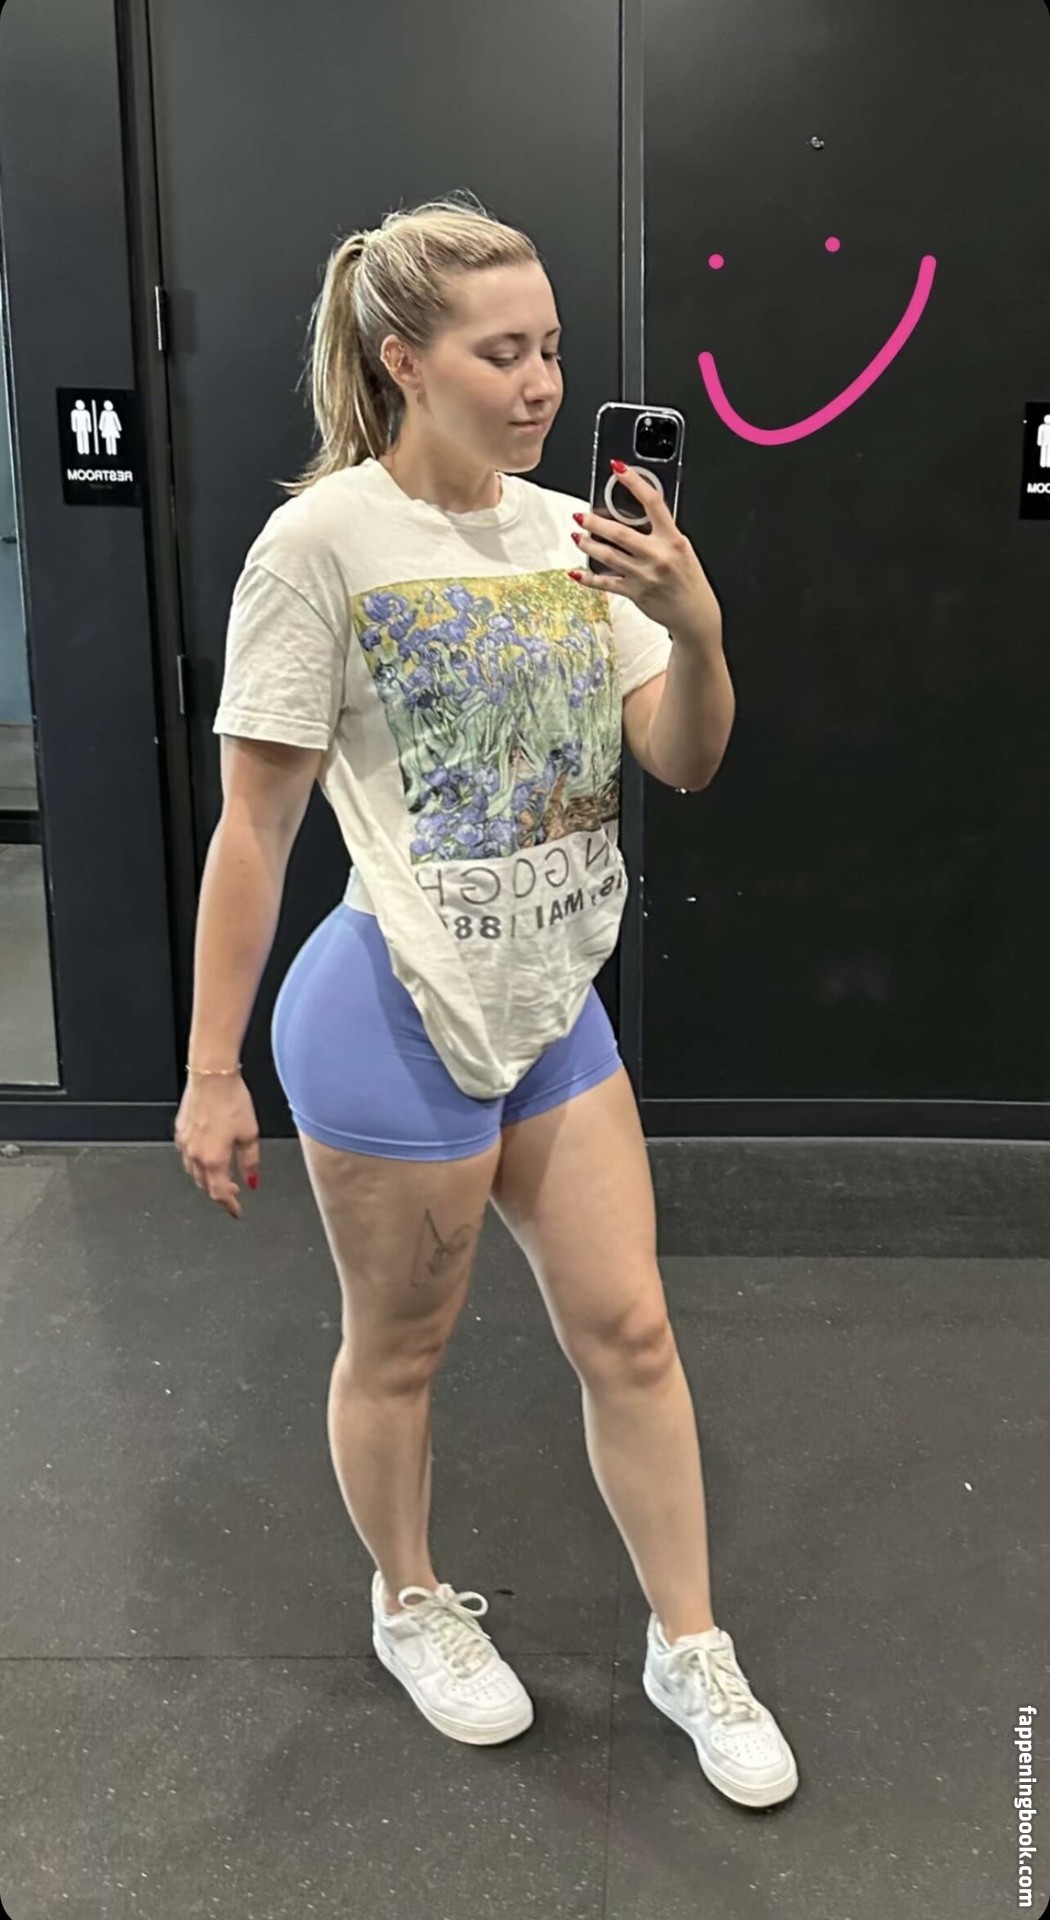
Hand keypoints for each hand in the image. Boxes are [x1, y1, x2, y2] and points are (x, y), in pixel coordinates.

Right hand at [174, 1074, 260, 1221]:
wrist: (212, 1076)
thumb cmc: (231, 1100)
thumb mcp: (250, 1134)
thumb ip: (250, 1161)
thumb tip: (253, 1181)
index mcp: (214, 1159)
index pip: (220, 1193)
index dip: (229, 1206)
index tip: (236, 1211)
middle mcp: (196, 1154)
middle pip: (205, 1185)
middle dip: (219, 1192)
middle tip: (234, 1191)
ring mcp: (185, 1143)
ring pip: (193, 1172)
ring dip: (207, 1178)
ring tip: (222, 1175)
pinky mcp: (179, 1131)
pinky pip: (186, 1155)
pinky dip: (197, 1162)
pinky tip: (207, 1155)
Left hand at [569, 460, 719, 637]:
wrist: (694, 613)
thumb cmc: (689, 579)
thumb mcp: (683, 549)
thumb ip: (662, 533)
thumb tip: (637, 515)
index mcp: (672, 540)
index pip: (653, 503)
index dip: (634, 482)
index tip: (619, 468)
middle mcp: (657, 555)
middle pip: (620, 533)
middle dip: (596, 522)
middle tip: (581, 515)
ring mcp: (644, 575)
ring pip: (608, 556)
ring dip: (588, 545)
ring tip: (578, 536)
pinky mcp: (634, 592)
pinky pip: (605, 583)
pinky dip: (588, 577)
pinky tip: (576, 572)